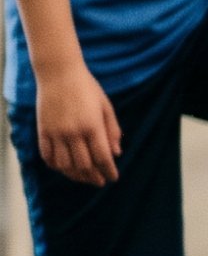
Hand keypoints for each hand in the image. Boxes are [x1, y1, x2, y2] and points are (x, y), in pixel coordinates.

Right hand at [35, 63, 119, 186]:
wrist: (59, 73)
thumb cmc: (87, 88)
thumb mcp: (106, 107)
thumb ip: (112, 131)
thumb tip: (117, 153)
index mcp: (92, 126)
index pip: (102, 157)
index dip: (108, 171)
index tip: (113, 178)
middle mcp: (73, 132)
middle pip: (84, 165)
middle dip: (94, 177)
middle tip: (100, 182)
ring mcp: (55, 133)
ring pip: (65, 165)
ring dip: (75, 175)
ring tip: (84, 178)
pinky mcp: (43, 131)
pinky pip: (47, 156)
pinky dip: (56, 166)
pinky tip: (64, 168)